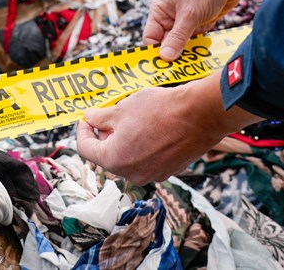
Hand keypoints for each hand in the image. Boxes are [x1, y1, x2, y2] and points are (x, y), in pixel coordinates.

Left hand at [76, 72, 260, 184]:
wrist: (201, 115)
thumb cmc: (160, 109)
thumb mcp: (122, 108)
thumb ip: (100, 117)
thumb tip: (89, 118)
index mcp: (115, 160)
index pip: (86, 149)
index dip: (82, 131)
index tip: (86, 118)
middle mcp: (132, 174)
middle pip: (107, 156)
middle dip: (104, 136)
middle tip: (107, 117)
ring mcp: (152, 175)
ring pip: (128, 159)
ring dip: (123, 141)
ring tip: (130, 120)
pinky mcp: (169, 171)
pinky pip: (147, 160)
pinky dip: (141, 147)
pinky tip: (148, 128)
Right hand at [143, 0, 245, 60]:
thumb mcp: (190, 15)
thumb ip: (177, 37)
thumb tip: (165, 58)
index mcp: (159, 12)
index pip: (151, 39)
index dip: (156, 53)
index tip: (165, 67)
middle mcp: (169, 18)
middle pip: (166, 45)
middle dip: (174, 55)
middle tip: (182, 68)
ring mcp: (184, 22)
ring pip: (181, 46)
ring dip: (188, 53)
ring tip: (195, 60)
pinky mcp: (198, 25)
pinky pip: (195, 43)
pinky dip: (199, 48)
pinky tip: (204, 52)